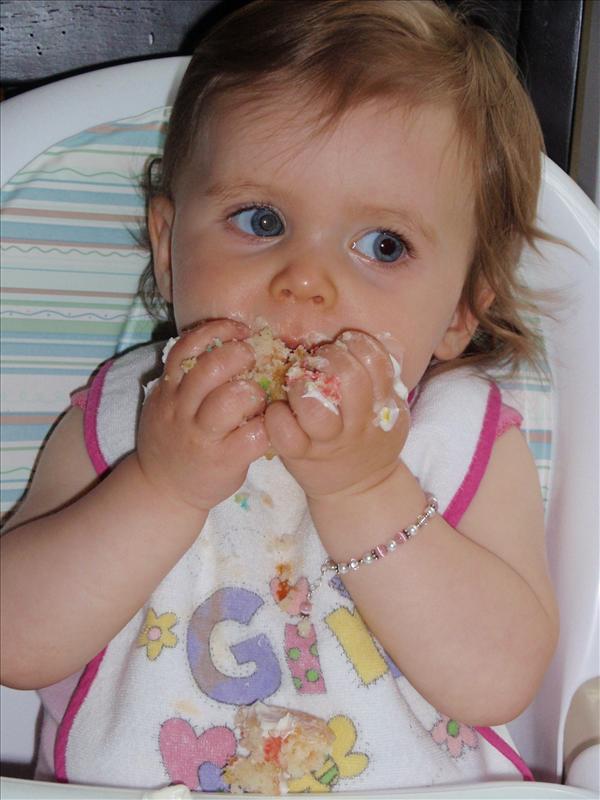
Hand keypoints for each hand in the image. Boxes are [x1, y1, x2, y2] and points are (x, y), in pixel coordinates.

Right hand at [136, 320, 269, 512]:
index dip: (217, 330)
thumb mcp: (168, 403)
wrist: (162, 490)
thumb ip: (188, 377)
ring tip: (258, 398)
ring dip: (254, 392)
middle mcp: (180, 409)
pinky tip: (266, 427)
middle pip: (210, 368)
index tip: (240, 329)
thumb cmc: (176, 438)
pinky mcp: (222, 460)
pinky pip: (251, 435)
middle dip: (239, 355)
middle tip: (254, 359)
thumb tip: (230, 343)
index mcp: (169, 390)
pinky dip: (265, 426)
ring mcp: (201, 436)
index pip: (187, 346)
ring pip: (231, 399)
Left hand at [264, 331, 408, 498]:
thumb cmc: (369, 438)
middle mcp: (357, 423)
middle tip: (320, 359)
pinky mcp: (299, 455)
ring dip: (301, 385)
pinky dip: (276, 415)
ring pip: (315, 408)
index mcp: (382, 406)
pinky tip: (278, 408)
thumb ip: (383, 377)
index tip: (346, 345)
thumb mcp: (390, 410)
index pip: (376, 361)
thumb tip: (372, 338)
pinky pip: (284, 433)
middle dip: (330, 358)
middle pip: (349, 379)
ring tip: (298, 381)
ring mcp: (327, 441)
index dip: (358, 344)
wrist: (360, 489)